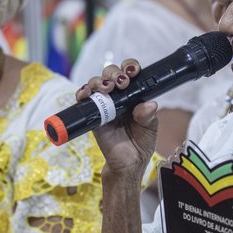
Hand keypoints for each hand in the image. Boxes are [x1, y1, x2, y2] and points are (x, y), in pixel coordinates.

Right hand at [78, 60, 158, 177]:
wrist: (128, 164)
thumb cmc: (141, 144)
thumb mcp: (150, 128)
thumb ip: (149, 116)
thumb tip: (149, 105)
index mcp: (133, 95)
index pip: (129, 73)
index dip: (130, 67)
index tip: (133, 71)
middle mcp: (117, 96)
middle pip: (110, 73)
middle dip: (115, 73)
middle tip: (122, 83)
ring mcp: (103, 104)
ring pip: (96, 82)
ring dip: (99, 80)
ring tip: (107, 88)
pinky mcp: (92, 115)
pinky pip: (83, 100)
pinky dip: (82, 92)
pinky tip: (86, 93)